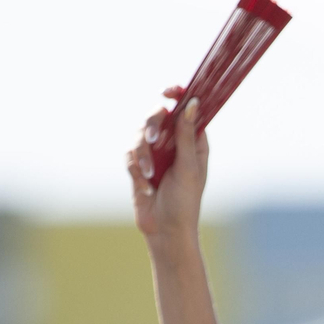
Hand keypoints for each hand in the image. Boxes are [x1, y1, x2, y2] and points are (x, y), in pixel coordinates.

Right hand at [127, 86, 207, 246]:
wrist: (166, 231)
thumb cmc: (185, 202)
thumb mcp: (188, 167)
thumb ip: (187, 135)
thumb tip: (192, 103)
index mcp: (193, 142)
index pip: (186, 110)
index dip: (178, 96)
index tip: (168, 92)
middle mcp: (174, 144)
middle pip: (158, 116)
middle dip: (152, 126)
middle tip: (154, 139)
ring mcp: (155, 154)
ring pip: (139, 134)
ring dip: (143, 155)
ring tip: (150, 175)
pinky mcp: (138, 166)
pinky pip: (130, 154)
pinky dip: (136, 169)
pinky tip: (146, 187)